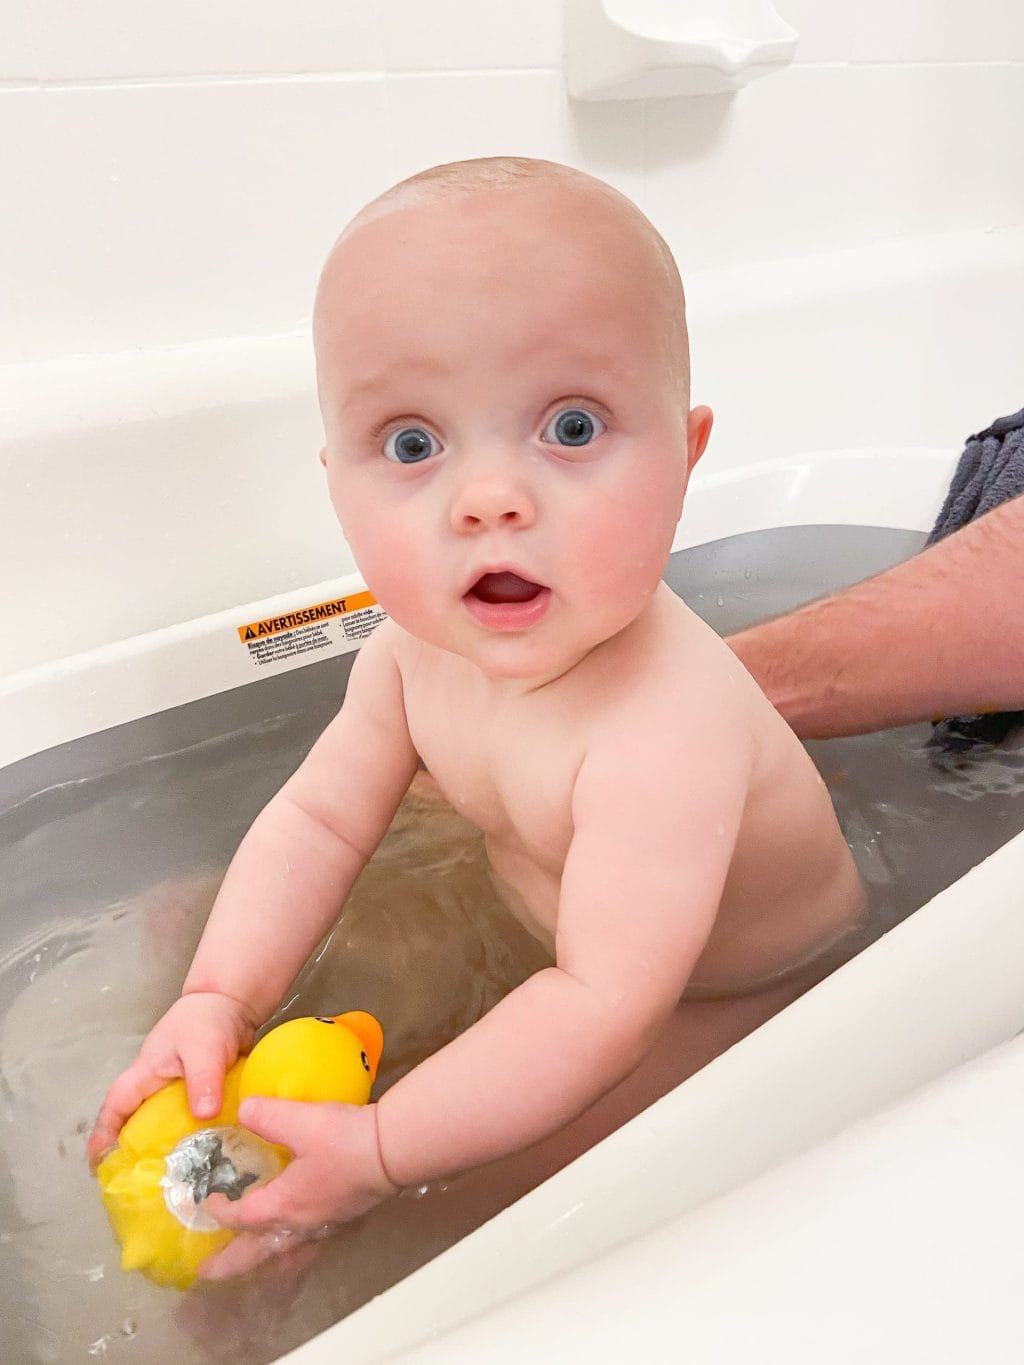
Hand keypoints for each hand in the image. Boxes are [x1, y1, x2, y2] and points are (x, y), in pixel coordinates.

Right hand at [87, 990, 257, 1166]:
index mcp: (145, 1074)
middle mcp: (155, 1086)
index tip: (98, 1165)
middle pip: (133, 1122)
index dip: (104, 1136)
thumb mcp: (204, 1050)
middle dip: (128, 1152)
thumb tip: (203, 1115)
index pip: (116, 1108)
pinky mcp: (199, 1095)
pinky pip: (188, 1123)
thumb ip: (203, 1080)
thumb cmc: (208, 1020)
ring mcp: (177, 1091)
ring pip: (162, 1126)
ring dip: (162, 1149)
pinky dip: (190, 1140)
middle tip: (134, 1184)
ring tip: (167, 1183)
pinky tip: (202, 1161)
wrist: (233, 1003)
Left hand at [198, 1097, 398, 1279]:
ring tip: (252, 1265)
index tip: (208, 1200)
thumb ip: (265, 1114)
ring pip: (284, 1256)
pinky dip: (293, 1251)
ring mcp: (323, 1224)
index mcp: (282, 1205)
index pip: (239, 1218)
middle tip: (207, 1272)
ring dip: (262, 1262)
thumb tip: (243, 1110)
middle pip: (256, 1254)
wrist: (392, 1151)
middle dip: (230, 1263)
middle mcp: (299, 1224)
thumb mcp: (299, 1120)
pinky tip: (298, 1239)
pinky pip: (308, 1245)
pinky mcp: (342, 1217)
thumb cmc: (345, 1141)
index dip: (219, 1211)